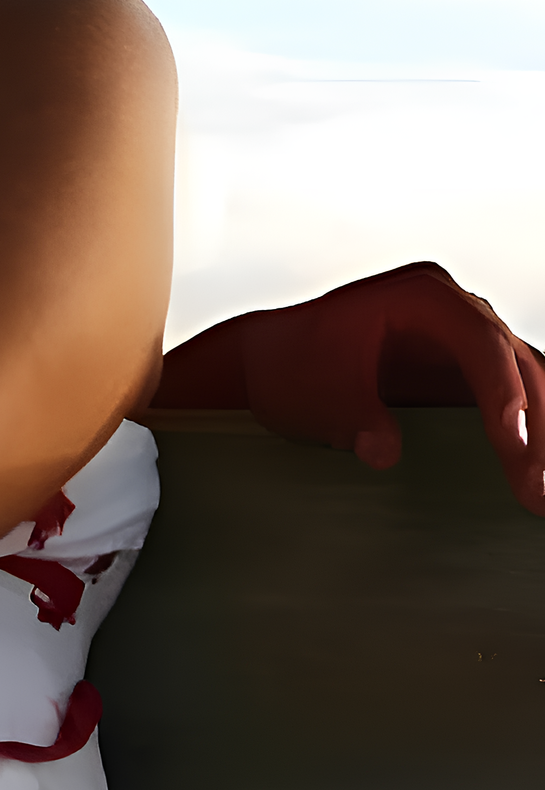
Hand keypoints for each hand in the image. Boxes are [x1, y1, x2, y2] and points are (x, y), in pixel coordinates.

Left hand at [157, 261, 543, 512]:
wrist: (272, 363)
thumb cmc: (289, 364)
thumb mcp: (312, 394)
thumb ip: (352, 419)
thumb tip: (383, 452)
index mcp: (420, 295)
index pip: (480, 341)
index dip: (503, 392)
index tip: (512, 444)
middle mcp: (454, 307)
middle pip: (517, 362)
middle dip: (535, 427)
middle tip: (536, 489)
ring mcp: (467, 336)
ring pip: (527, 380)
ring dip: (541, 436)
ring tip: (542, 495)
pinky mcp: (468, 369)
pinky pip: (513, 397)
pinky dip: (528, 434)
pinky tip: (534, 476)